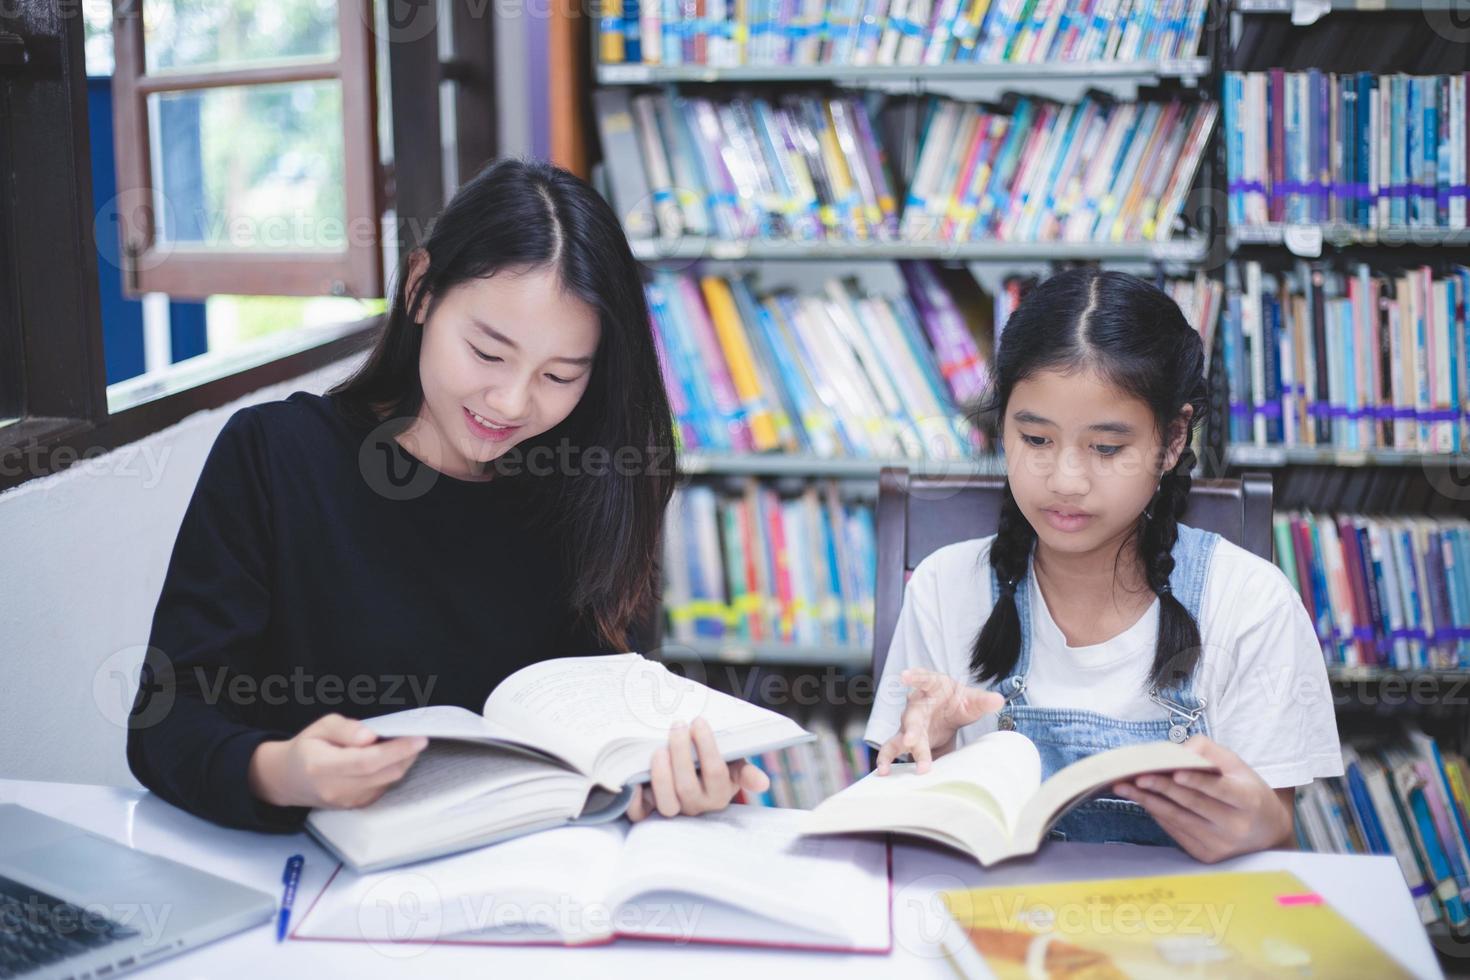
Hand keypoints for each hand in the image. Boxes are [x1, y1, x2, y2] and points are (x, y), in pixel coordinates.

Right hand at [247, 712, 429, 808]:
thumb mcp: (321, 727)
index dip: (396, 750)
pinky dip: (391, 772)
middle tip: (419, 737)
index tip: (419, 738)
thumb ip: (346, 729)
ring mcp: (347, 801)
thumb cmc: (307, 748)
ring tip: (406, 744)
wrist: (289, 779)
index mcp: (322, 766)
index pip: (367, 761)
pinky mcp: (356, 806)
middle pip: (383, 774)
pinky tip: (391, 758)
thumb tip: (371, 736)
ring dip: (402, 763)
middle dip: (407, 755)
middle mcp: (335, 789)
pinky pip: (383, 788)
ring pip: (387, 782)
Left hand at [625, 717, 770, 820]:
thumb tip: (763, 782)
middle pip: (687, 786)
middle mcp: (697, 806)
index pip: (715, 771)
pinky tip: (633, 778)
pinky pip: (640, 814)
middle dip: (681, 753)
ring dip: (661, 775)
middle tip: (677, 726)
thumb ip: (745, 772)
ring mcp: (674, 811)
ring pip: (667, 803)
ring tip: (659, 749)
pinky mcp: (651, 812)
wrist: (693, 782)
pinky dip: (634, 799)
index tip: (698, 721)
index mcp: (719, 794)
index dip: (706, 746)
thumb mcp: (733, 767)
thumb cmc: (712, 767)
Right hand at [874, 668, 1004, 774]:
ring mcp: (909, 723)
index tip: (905, 675)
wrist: (948, 713)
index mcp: (932, 688)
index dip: (915, 677)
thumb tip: (999, 700)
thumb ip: (983, 701)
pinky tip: (882, 772)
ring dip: (901, 749)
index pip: (924, 679)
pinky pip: (892, 748)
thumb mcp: (972, 701)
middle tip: (911, 742)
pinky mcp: (905, 740)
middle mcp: (916, 704)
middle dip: (912, 731)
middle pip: (912, 717)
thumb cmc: (957, 702)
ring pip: (903, 735)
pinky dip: (886, 759)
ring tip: (889, 765)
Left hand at [1112, 734, 1295, 862]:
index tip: (1175, 773)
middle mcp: (1235, 826)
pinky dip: (1158, 814)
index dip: (1197, 782)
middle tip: (1135, 776)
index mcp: (1248, 800)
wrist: (1267, 832)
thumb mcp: (1237, 766)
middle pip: (1192, 804)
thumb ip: (1209, 752)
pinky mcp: (1206, 855)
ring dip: (1149, 802)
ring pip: (1179, 819)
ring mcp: (1220, 845)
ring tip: (1125, 788)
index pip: (1220, 790)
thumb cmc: (1247, 791)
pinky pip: (1176, 831)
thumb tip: (1177, 751)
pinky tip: (1143, 801)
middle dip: (1161, 788)